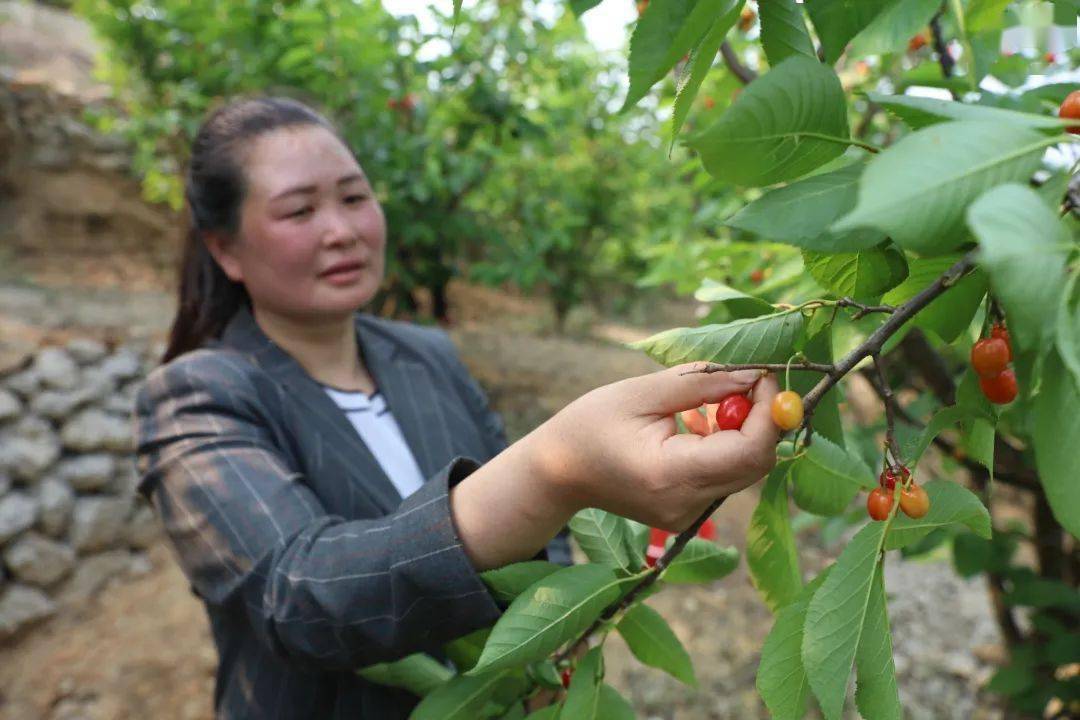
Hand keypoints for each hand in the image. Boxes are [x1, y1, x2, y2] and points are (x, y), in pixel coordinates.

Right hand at [529, 363, 779, 531]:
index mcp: (671, 475)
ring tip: (701, 404)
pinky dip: (723, 445)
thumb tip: (755, 374)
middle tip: (739, 382)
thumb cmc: (590, 425)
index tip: (762, 375)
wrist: (558, 472)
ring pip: (745, 469)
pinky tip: (692, 424)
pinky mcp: (688, 513)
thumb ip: (702, 383)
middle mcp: (686, 504)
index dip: (768, 411)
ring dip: (740, 429)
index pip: (749, 450)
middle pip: (757, 463)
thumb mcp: (641, 392)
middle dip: (760, 417)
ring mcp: (689, 515)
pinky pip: (726, 476)